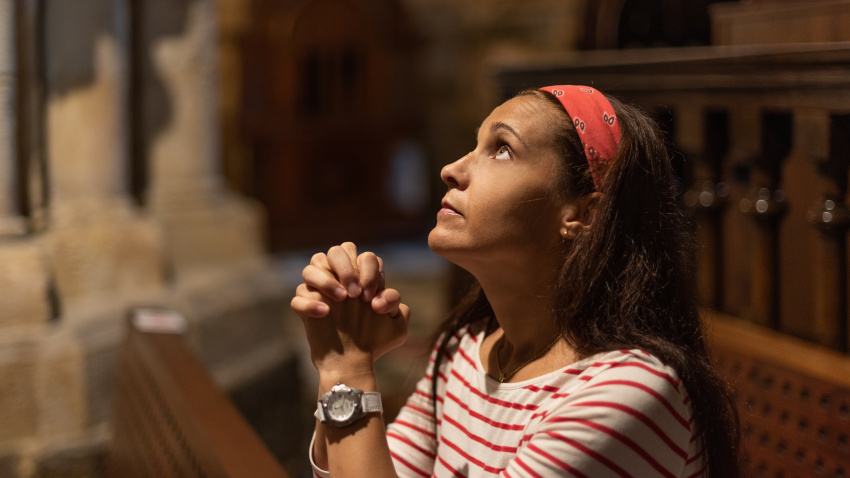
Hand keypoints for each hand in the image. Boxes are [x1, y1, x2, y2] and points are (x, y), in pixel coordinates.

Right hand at [291, 242, 410, 374]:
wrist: (353, 365)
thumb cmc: (374, 342)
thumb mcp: (397, 326)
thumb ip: (395, 303)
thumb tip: (379, 298)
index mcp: (362, 278)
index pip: (365, 256)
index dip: (370, 272)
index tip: (371, 297)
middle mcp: (340, 280)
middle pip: (336, 250)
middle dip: (346, 267)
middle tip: (355, 294)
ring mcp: (321, 292)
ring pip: (311, 267)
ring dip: (326, 279)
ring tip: (341, 300)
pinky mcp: (305, 308)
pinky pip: (298, 295)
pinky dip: (310, 303)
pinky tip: (325, 315)